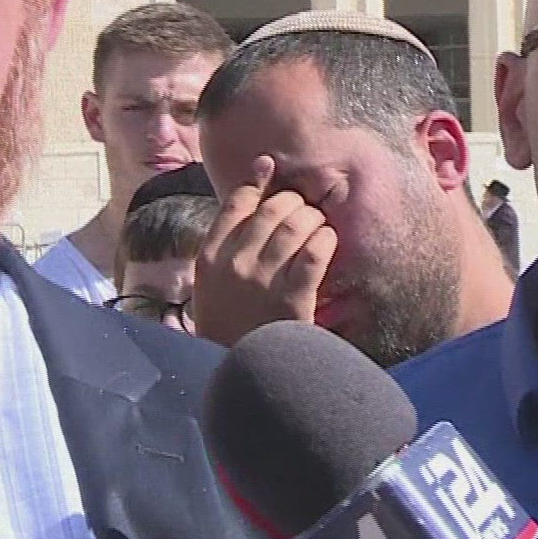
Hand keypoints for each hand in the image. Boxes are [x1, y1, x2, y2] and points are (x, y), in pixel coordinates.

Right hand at [192, 155, 337, 347]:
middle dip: (293, 202)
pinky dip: (325, 241)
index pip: (235, 203)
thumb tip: (244, 198)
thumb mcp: (211, 282)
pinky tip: (328, 243)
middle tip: (304, 211)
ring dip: (313, 219)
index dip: (257, 180)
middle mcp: (234, 263)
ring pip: (295, 226)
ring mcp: (262, 281)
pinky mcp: (292, 298)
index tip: (271, 166)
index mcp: (209, 257)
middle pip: (271, 210)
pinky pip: (315, 254)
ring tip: (318, 226)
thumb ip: (226, 242)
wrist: (243, 371)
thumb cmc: (228, 323)